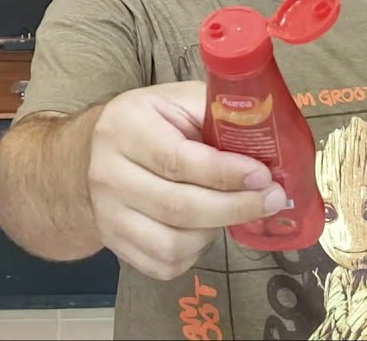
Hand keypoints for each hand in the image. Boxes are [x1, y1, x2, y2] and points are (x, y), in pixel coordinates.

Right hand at [87, 81, 286, 279]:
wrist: (95, 154)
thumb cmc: (151, 123)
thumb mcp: (178, 101)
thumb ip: (216, 113)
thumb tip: (263, 139)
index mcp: (125, 129)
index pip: (177, 160)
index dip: (225, 173)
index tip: (263, 176)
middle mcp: (108, 174)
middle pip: (178, 207)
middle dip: (234, 207)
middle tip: (271, 200)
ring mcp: (108, 215)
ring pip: (172, 244)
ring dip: (214, 231)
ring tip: (231, 210)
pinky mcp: (114, 244)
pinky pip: (164, 264)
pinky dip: (194, 252)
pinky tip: (204, 228)